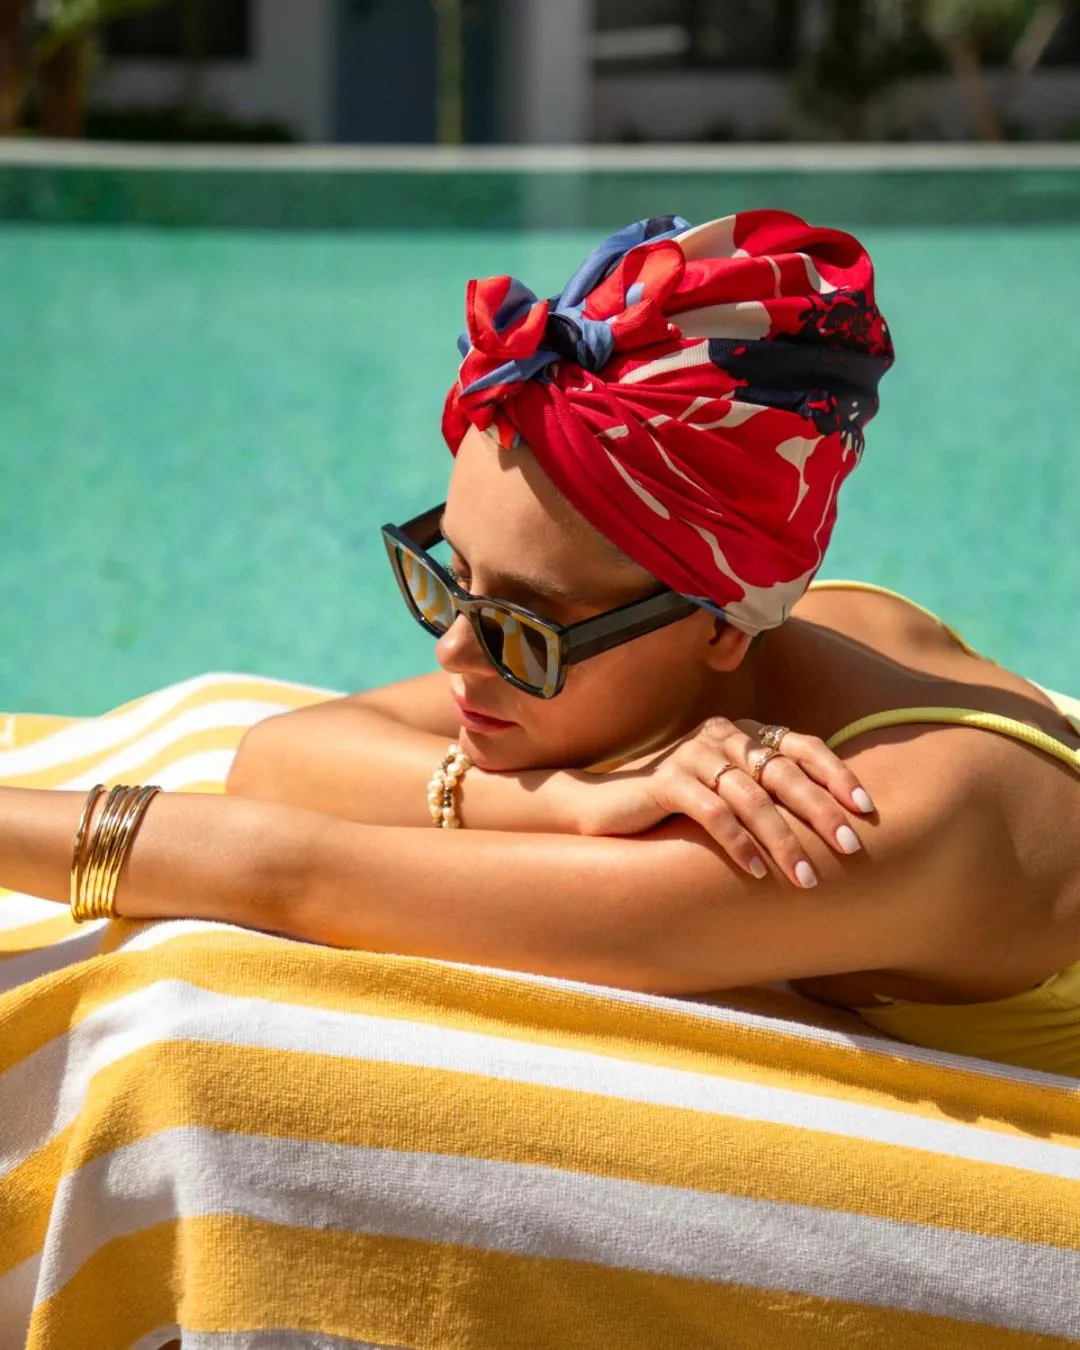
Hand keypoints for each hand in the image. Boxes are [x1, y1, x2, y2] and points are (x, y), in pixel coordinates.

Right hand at [575, 717, 874, 886]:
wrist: (610, 803)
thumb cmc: (680, 803)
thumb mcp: (730, 790)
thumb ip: (768, 791)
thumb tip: (831, 823)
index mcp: (744, 733)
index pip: (803, 746)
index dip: (837, 775)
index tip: (865, 809)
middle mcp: (722, 736)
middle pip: (784, 773)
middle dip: (821, 813)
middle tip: (850, 847)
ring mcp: (694, 755)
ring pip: (752, 799)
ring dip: (783, 841)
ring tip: (805, 878)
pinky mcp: (668, 782)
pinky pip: (713, 813)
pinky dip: (739, 844)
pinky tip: (756, 871)